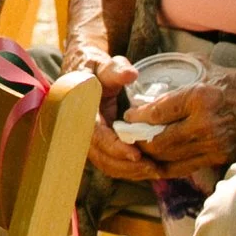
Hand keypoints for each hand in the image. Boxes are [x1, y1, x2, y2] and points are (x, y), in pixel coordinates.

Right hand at [82, 57, 165, 185]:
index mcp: (79, 110)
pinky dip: (128, 169)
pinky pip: (110, 162)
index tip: (136, 154)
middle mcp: (81, 129)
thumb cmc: (94, 66)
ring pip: (106, 164)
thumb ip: (116, 69)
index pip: (95, 136)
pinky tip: (149, 169)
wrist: (82, 69)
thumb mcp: (104, 64)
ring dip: (129, 171)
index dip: (115, 147)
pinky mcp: (98, 144)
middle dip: (127, 166)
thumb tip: (130, 74)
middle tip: (154, 168)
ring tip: (156, 171)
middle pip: (101, 157)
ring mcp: (89, 139)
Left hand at [109, 69, 235, 180]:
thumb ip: (179, 81)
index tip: (128, 116)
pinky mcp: (221, 157)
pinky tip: (159, 162)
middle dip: (139, 141)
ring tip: (139, 150)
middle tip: (128, 137)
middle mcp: (205, 124)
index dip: (137, 117)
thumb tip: (151, 84)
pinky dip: (169, 165)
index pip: (158, 113)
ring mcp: (214, 144)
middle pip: (160, 141)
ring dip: (152, 155)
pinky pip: (187, 167)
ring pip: (171, 158)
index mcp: (199, 98)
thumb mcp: (206, 72)